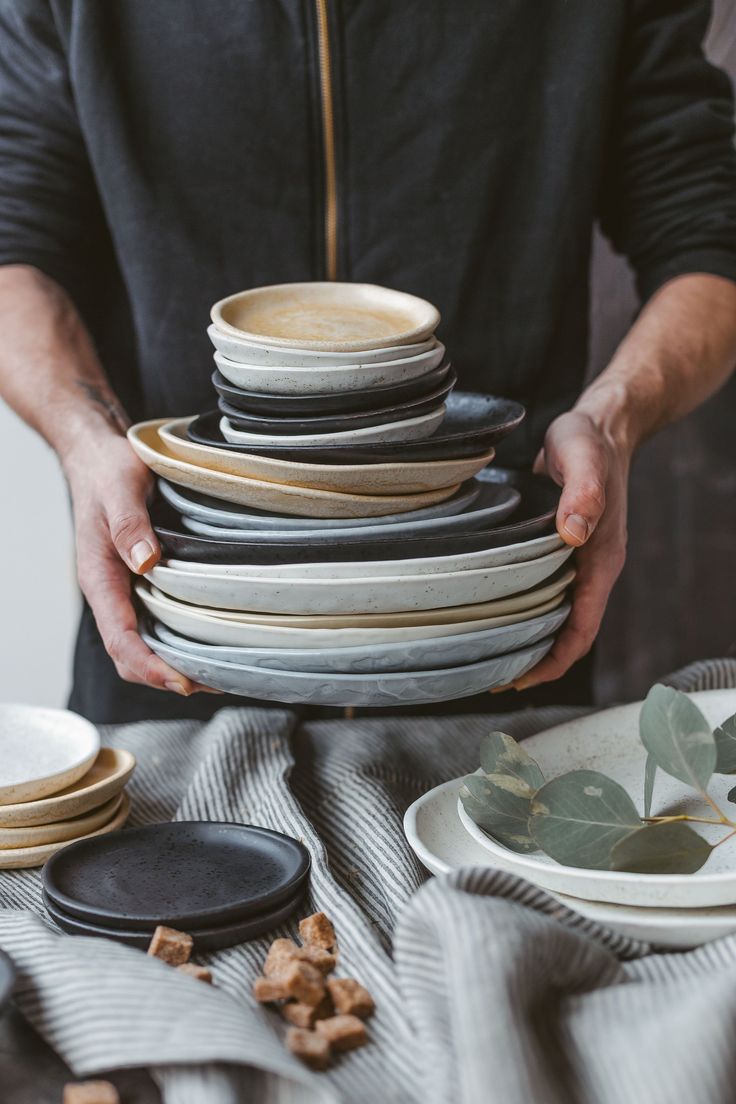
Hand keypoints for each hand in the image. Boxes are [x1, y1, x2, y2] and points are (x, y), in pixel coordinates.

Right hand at [64, 433, 211, 694]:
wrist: (98, 456)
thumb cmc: (107, 472)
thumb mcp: (120, 489)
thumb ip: (130, 526)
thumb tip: (146, 562)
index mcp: (98, 576)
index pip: (120, 639)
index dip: (150, 667)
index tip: (182, 682)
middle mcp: (110, 591)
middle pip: (130, 654)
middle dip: (166, 676)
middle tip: (213, 683)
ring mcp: (124, 590)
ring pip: (143, 642)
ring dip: (173, 662)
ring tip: (217, 673)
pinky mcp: (139, 582)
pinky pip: (153, 622)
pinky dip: (176, 640)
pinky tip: (208, 640)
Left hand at [511, 410, 629, 690]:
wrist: (599, 426)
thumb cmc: (590, 442)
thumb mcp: (582, 459)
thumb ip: (582, 494)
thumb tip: (575, 533)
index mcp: (602, 560)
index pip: (582, 629)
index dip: (554, 662)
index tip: (519, 681)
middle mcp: (591, 568)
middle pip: (567, 632)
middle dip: (535, 661)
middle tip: (490, 677)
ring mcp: (577, 561)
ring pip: (555, 615)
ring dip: (528, 638)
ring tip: (486, 654)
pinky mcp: (560, 549)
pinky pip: (545, 591)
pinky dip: (523, 609)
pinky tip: (493, 610)